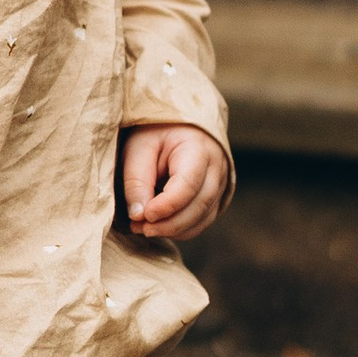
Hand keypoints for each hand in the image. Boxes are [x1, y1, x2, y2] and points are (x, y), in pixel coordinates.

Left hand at [120, 122, 230, 244]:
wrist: (176, 126)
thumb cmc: (155, 133)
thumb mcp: (139, 147)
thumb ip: (136, 180)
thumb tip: (138, 216)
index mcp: (198, 148)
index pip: (188, 184)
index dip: (166, 206)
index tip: (143, 215)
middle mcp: (217, 167)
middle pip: (200, 205)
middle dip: (169, 224)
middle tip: (139, 228)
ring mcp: (221, 183)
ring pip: (204, 218)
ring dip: (174, 230)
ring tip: (143, 228)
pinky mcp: (217, 196)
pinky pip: (203, 221)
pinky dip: (182, 230)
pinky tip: (159, 227)